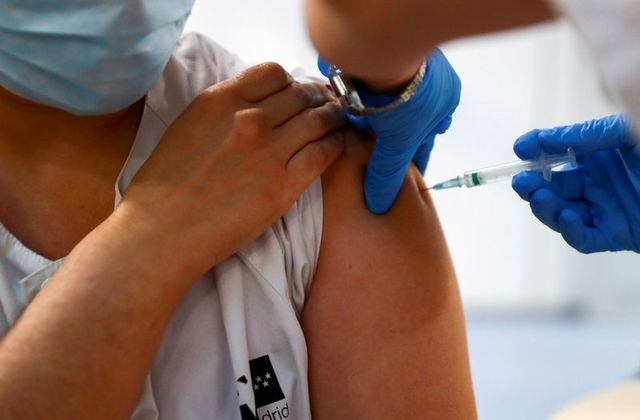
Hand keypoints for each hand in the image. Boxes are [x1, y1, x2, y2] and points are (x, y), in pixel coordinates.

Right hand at [116, 62, 346, 279]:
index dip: (291, 81)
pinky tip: (338, 143)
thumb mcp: (190, 125)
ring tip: (339, 120)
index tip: (297, 92)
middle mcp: (249, 118)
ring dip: (334, 116)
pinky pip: (324, 153)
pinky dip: (337, 143)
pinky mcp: (285, 184)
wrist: (163, 230)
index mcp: (221, 99)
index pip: (274, 73)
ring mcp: (270, 150)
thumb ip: (226, 108)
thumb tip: (259, 103)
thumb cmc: (166, 182)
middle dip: (319, 97)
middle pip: (302, 94)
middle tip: (327, 104)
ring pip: (319, 119)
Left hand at [320, 49, 460, 213]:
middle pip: (403, 123)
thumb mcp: (399, 143)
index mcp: (443, 101)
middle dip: (388, 142)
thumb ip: (387, 174)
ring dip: (370, 122)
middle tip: (374, 161)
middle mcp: (423, 85)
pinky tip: (345, 116)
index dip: (412, 162)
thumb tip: (380, 204)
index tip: (402, 180)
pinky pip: (364, 89)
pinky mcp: (373, 61)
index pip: (425, 141)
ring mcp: (398, 71)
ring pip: (383, 107)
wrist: (379, 50)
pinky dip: (355, 103)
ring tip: (356, 142)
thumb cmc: (405, 96)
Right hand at [512, 114, 639, 253]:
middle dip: (534, 184)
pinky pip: (584, 238)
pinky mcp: (617, 235)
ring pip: (563, 213)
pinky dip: (571, 230)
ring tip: (540, 198)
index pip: (558, 152)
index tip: (520, 149)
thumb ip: (582, 136)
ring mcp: (607, 209)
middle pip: (554, 185)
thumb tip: (534, 142)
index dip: (536, 151)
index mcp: (601, 153)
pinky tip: (568, 216)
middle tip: (523, 181)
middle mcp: (600, 181)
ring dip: (546, 208)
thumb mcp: (625, 132)